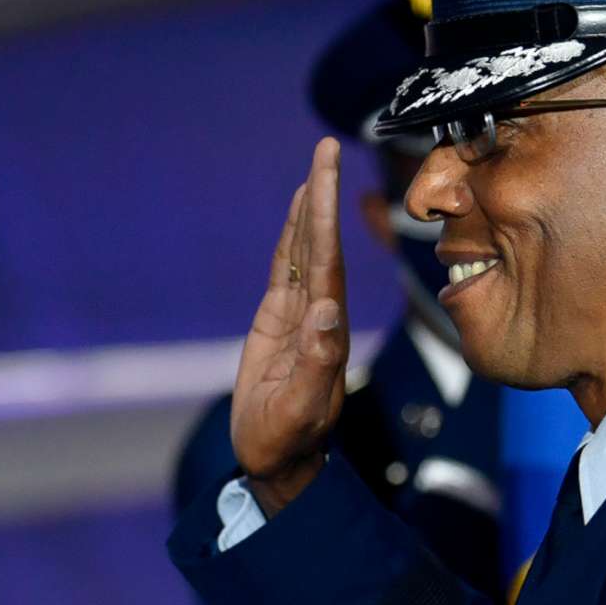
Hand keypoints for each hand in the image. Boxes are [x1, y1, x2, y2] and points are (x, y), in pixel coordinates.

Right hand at [228, 137, 347, 516]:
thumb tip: (324, 313)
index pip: (326, 260)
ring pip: (305, 249)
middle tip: (326, 146)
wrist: (278, 458)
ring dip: (311, 207)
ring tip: (317, 163)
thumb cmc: (287, 440)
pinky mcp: (279, 320)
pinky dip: (293, 235)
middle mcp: (318, 313)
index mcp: (326, 328)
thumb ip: (315, 363)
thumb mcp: (299, 407)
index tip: (327, 173)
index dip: (325, 215)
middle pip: (320, 243)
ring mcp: (299, 314)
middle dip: (323, 195)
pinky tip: (298, 210)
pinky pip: (287, 267)